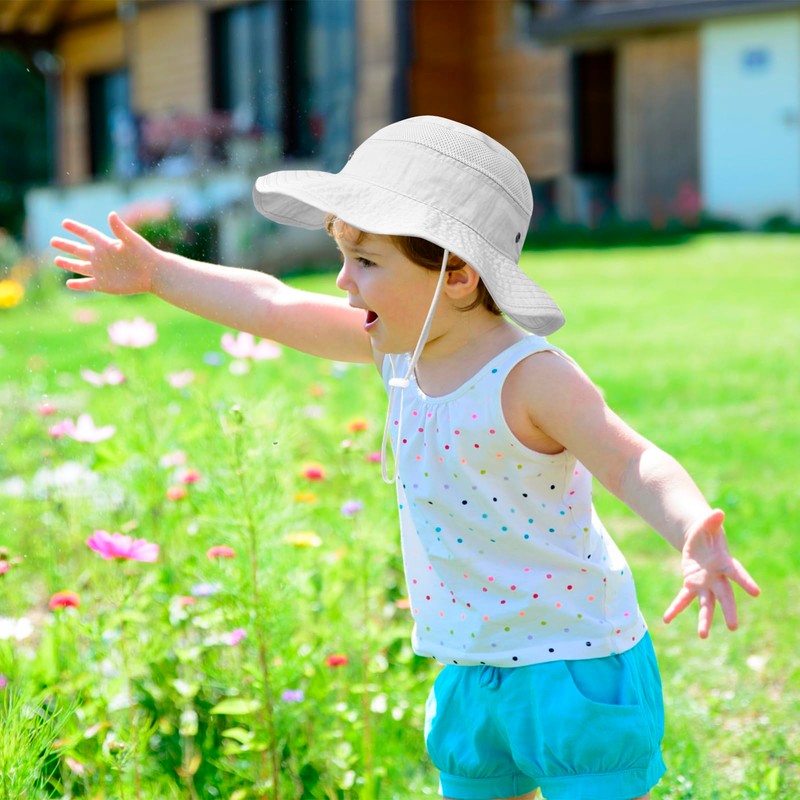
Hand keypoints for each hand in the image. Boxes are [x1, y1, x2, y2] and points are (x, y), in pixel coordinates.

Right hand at [51, 212, 157, 294]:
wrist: (154, 273)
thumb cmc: (145, 254)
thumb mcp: (131, 240)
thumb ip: (120, 229)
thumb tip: (111, 214)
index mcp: (106, 245)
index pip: (87, 234)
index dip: (76, 228)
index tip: (64, 222)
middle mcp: (101, 257)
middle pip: (79, 250)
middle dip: (66, 245)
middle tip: (53, 240)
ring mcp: (102, 272)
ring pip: (80, 267)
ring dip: (68, 263)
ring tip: (56, 260)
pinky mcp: (104, 285)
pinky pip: (88, 284)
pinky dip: (78, 285)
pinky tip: (69, 284)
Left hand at [663, 508, 759, 637]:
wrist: (700, 540)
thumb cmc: (707, 532)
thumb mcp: (707, 524)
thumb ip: (711, 520)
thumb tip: (717, 512)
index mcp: (725, 562)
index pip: (737, 573)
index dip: (746, 582)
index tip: (756, 592)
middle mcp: (718, 577)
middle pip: (725, 596)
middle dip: (728, 611)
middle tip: (732, 627)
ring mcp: (705, 583)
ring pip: (706, 604)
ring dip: (704, 620)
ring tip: (702, 636)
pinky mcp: (692, 584)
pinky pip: (684, 598)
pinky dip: (676, 608)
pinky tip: (667, 619)